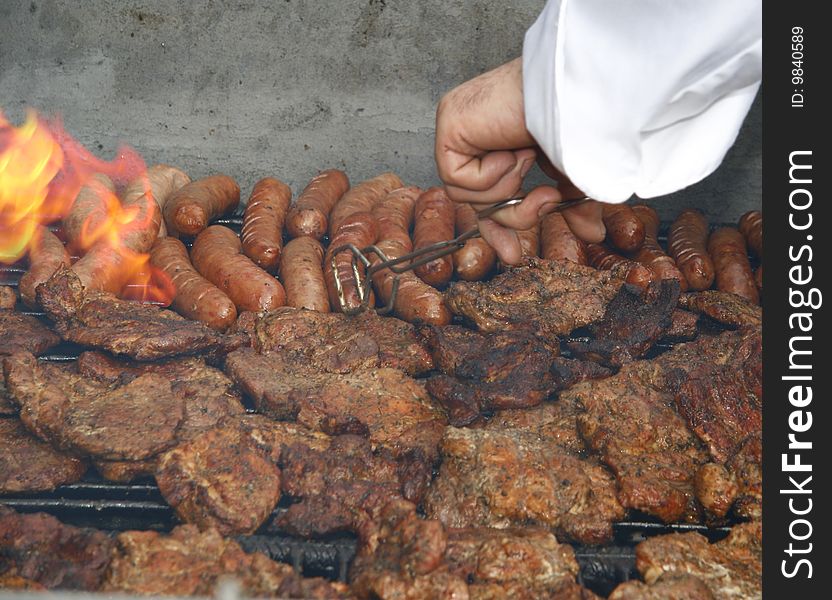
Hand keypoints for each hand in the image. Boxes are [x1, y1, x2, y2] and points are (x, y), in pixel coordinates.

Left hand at [435, 57, 604, 263]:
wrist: (576, 90)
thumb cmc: (579, 116)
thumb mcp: (574, 173)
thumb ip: (573, 203)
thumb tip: (592, 234)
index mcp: (502, 138)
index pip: (489, 192)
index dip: (500, 228)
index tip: (512, 255)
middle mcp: (477, 132)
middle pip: (479, 201)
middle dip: (509, 219)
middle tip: (540, 211)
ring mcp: (460, 127)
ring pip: (468, 195)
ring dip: (505, 187)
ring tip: (526, 159)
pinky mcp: (449, 124)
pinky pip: (456, 178)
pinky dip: (488, 174)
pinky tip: (508, 151)